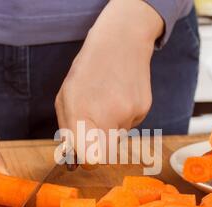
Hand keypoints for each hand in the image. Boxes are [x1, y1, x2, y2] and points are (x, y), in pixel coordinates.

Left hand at [55, 0, 162, 161]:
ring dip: (110, 128)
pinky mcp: (144, 109)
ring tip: (106, 101)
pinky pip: (130, 125)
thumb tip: (78, 160)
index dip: (88, 160)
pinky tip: (119, 97)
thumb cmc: (88, 71)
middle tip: (93, 126)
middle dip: (99, 147)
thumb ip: (69, 131)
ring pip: (118, 138)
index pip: (92, 159)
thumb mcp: (66, 98)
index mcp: (84, 113)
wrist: (121, 42)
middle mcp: (111, 116)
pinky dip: (123, 117)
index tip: (84, 154)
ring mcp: (131, 113)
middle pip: (107, 154)